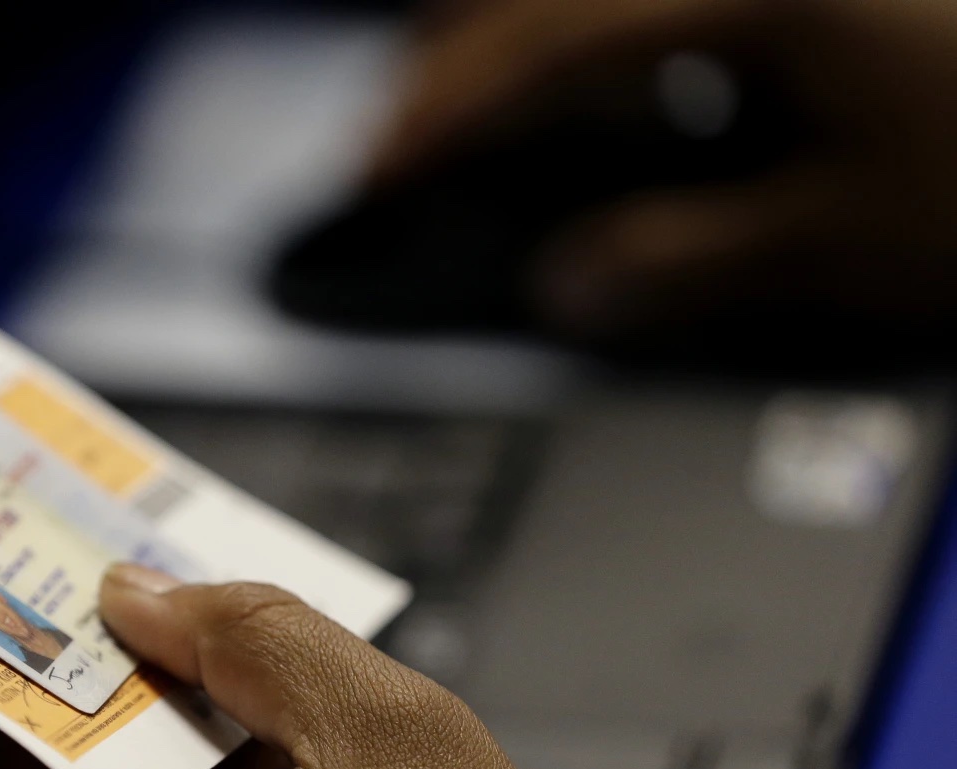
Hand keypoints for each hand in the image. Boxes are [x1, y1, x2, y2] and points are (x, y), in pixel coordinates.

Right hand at [370, 0, 956, 335]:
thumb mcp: (848, 237)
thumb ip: (685, 260)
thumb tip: (571, 286)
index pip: (543, 48)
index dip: (444, 115)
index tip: (374, 172)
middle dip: (457, 66)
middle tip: (408, 148)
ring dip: (526, 45)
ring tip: (485, 126)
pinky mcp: (799, 1)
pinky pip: (656, 5)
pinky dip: (605, 46)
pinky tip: (612, 100)